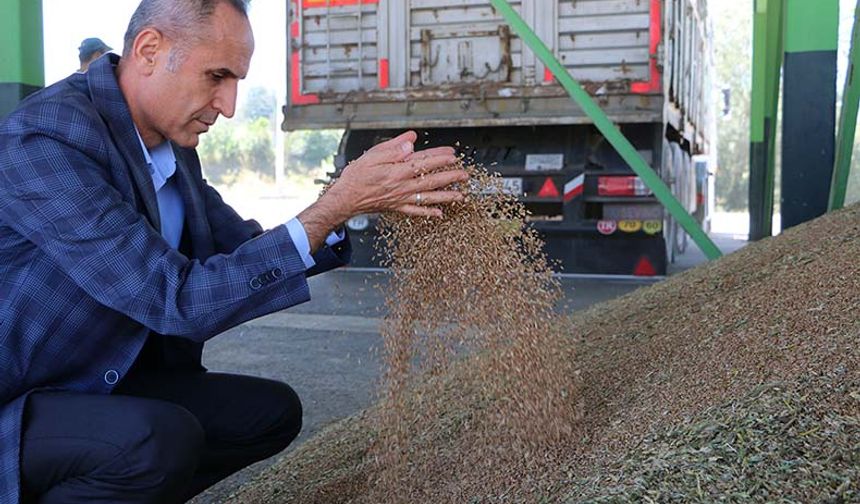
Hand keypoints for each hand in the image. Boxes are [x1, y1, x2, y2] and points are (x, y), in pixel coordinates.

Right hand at [297, 131, 468, 250]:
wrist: (346, 198)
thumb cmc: (357, 176)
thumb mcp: (373, 155)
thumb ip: (393, 148)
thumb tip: (411, 142)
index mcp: (398, 171)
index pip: (424, 162)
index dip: (440, 158)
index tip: (453, 155)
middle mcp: (402, 186)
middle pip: (431, 180)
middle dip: (450, 177)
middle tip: (465, 174)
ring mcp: (401, 198)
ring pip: (428, 197)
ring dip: (446, 196)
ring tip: (461, 195)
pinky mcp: (397, 207)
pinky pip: (416, 211)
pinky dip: (428, 213)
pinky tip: (439, 214)